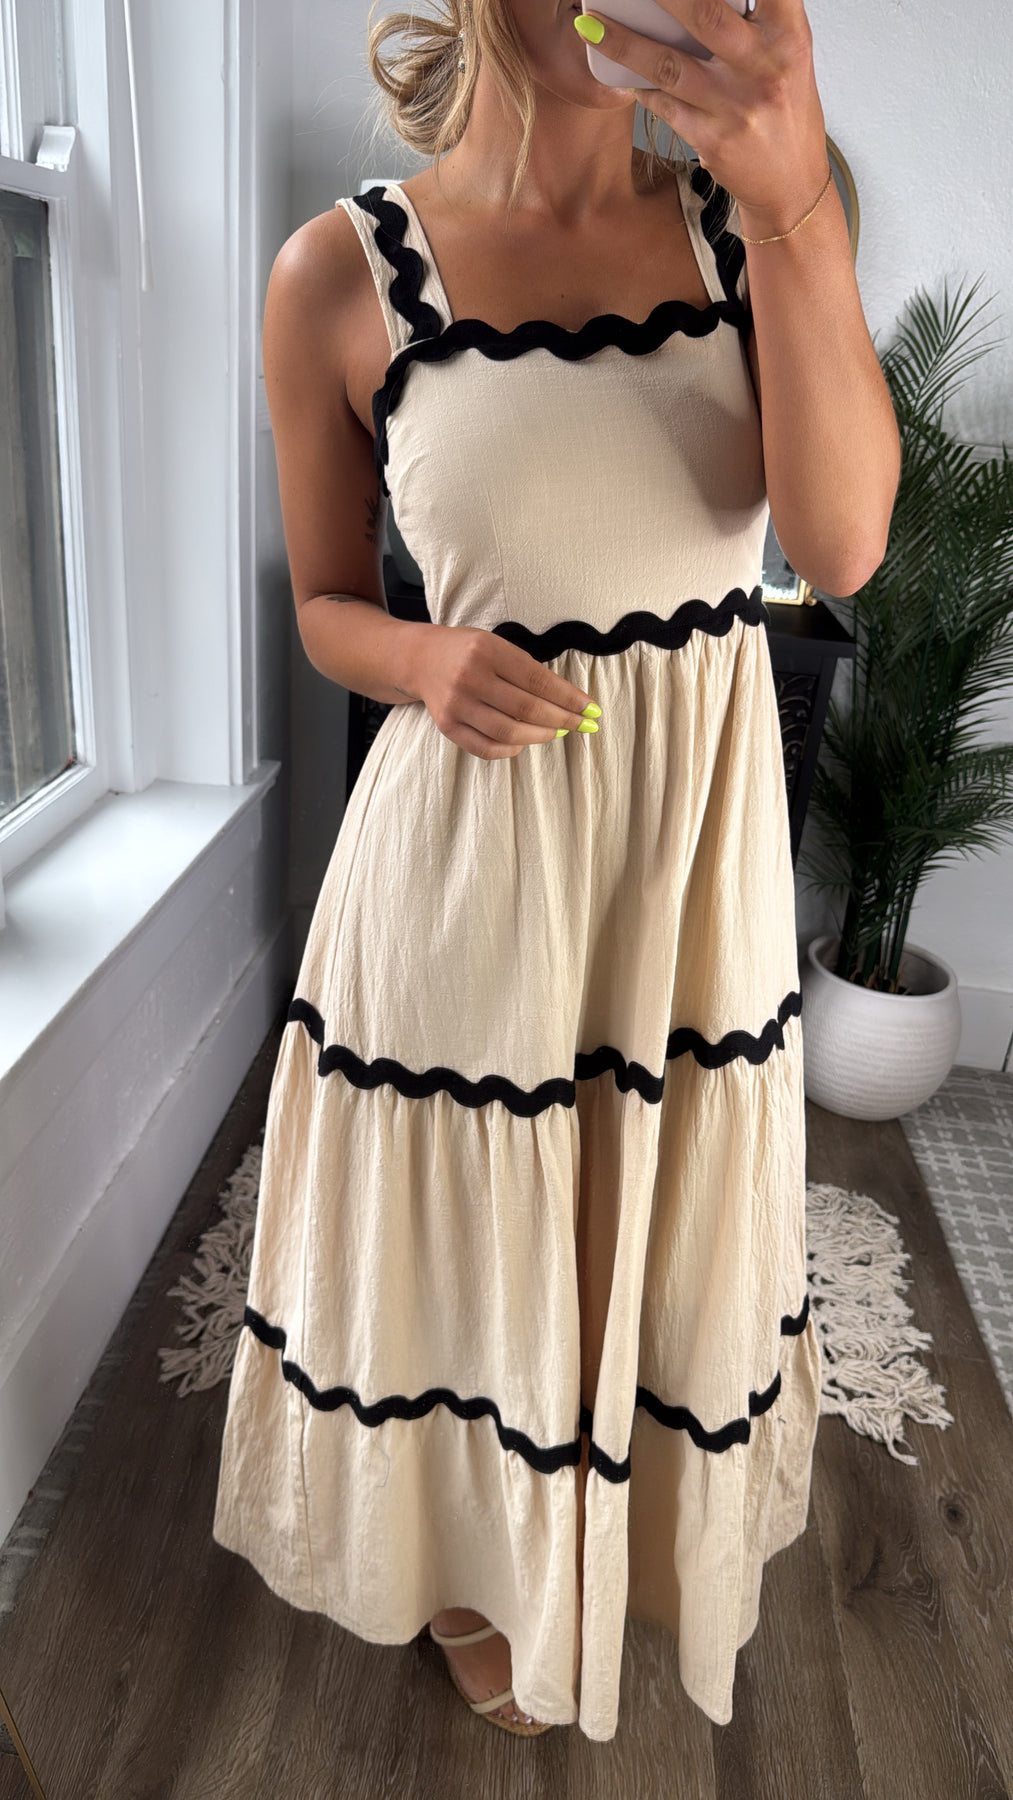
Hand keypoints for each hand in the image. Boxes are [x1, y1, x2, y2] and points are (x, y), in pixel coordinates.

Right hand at [414, 623, 598, 760]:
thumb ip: (526, 670)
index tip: (591, 708)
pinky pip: (486, 748)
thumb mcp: (497, 645)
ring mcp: (457, 704)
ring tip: (557, 732)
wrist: (420, 658)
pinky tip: (525, 743)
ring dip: (541, 736)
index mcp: (487, 650)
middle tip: (583, 724)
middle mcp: (470, 677)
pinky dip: (511, 750)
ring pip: (509, 732)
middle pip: (527, 708)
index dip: (569, 697)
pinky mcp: (447, 725)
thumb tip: (568, 702)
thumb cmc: (468, 651)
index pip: (538, 680)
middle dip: (562, 719)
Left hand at [580, 0, 829, 237]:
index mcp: (790, 39)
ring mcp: (736, 108)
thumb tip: (692, 7)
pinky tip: (624, 75)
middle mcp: (765, 70)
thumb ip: (756, 26)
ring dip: (623, 43)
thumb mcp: (788, 60)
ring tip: (591, 26)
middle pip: (704, 14)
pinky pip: (664, 105)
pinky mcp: (712, 140)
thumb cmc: (785, 115)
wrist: (791, 187)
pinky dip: (641, 87)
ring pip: (668, 64)